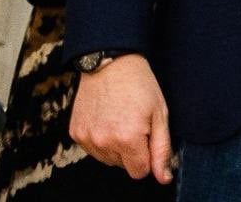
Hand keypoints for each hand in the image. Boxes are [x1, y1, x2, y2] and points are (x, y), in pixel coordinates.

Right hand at [70, 54, 172, 182]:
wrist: (111, 63)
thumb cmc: (140, 86)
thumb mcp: (160, 114)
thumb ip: (162, 150)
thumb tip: (164, 178)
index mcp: (128, 139)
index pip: (140, 172)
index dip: (147, 158)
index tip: (149, 138)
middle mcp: (104, 142)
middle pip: (123, 166)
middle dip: (132, 151)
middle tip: (135, 123)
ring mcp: (87, 138)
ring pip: (107, 160)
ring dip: (116, 146)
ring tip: (121, 119)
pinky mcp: (75, 133)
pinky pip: (93, 149)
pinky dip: (101, 139)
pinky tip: (107, 119)